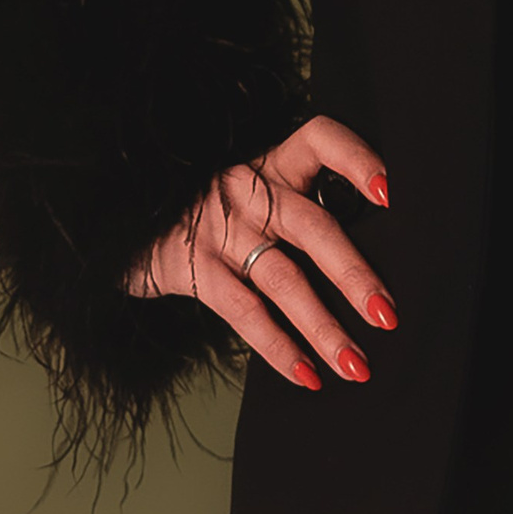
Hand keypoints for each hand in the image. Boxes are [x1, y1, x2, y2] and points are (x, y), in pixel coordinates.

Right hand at [123, 115, 395, 388]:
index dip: (356, 159)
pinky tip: (307, 374)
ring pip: (283, 279)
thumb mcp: (253, 193)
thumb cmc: (210, 213)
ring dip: (324, 328)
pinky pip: (244, 313)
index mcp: (273, 165)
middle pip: (312, 225)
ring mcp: (220, 230)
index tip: (390, 194)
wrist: (122, 223)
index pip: (320, 139)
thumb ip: (299, 209)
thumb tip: (368, 266)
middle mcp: (250, 191)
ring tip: (355, 364)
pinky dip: (279, 348)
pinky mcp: (194, 269)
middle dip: (353, 274)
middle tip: (387, 314)